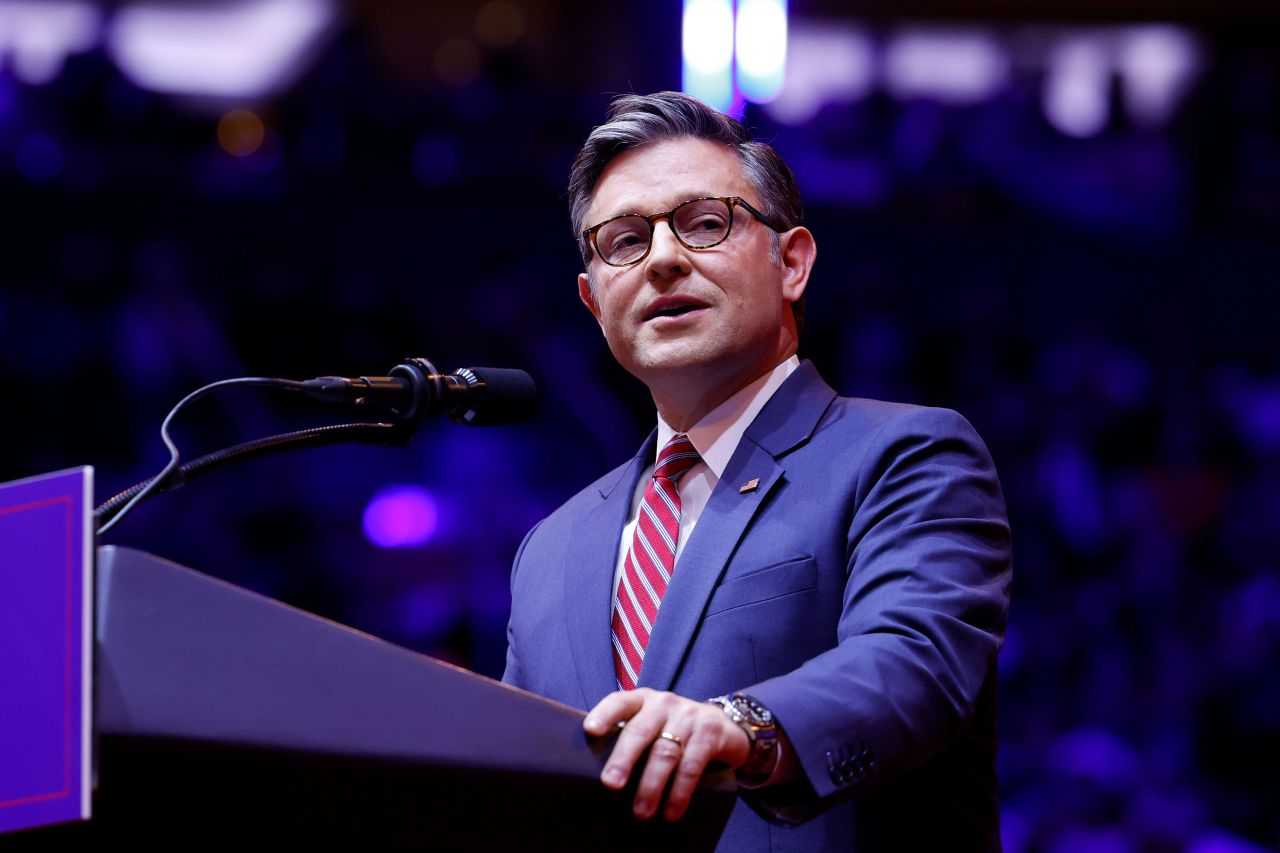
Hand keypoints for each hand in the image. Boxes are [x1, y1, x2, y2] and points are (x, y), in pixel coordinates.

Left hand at [583, 688, 749, 820]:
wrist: (725, 726)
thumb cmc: (674, 729)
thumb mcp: (652, 723)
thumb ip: (629, 736)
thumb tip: (592, 771)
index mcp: (642, 700)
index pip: (619, 702)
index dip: (604, 714)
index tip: (590, 731)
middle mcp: (663, 704)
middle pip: (640, 731)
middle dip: (624, 758)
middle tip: (611, 784)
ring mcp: (688, 716)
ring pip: (665, 752)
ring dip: (651, 785)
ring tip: (641, 811)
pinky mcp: (710, 733)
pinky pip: (692, 765)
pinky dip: (680, 791)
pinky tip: (671, 811)